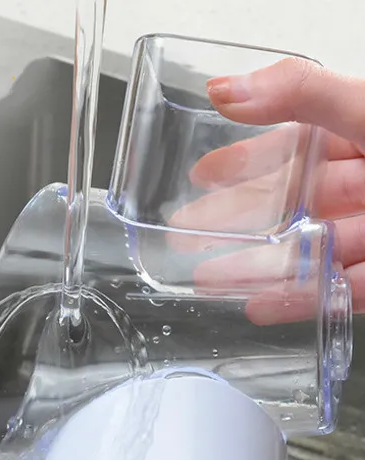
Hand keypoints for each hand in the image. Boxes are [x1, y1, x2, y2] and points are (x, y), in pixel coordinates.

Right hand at [172, 58, 364, 321]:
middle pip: (293, 203)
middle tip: (186, 234)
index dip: (243, 158)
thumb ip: (301, 95)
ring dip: (255, 268)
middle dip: (237, 222)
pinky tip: (259, 305)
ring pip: (309, 252)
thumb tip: (225, 89)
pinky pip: (339, 290)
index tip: (200, 173)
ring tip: (207, 278)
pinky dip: (298, 301)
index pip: (294, 143)